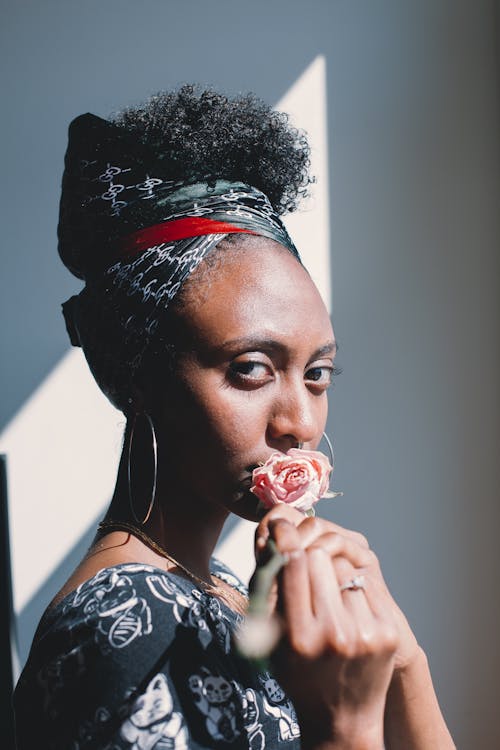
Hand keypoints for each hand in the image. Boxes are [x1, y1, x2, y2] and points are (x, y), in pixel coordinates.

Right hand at [254, 507, 398, 746]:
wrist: (342, 720)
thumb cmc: (300, 677)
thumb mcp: (272, 644)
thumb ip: (272, 595)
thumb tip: (275, 542)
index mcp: (298, 637)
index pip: (295, 564)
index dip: (287, 538)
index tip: (283, 526)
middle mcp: (333, 634)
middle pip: (320, 558)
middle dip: (309, 554)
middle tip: (304, 556)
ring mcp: (364, 633)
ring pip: (344, 567)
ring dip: (332, 569)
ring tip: (327, 588)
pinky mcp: (387, 633)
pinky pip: (365, 584)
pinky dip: (353, 584)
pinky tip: (347, 601)